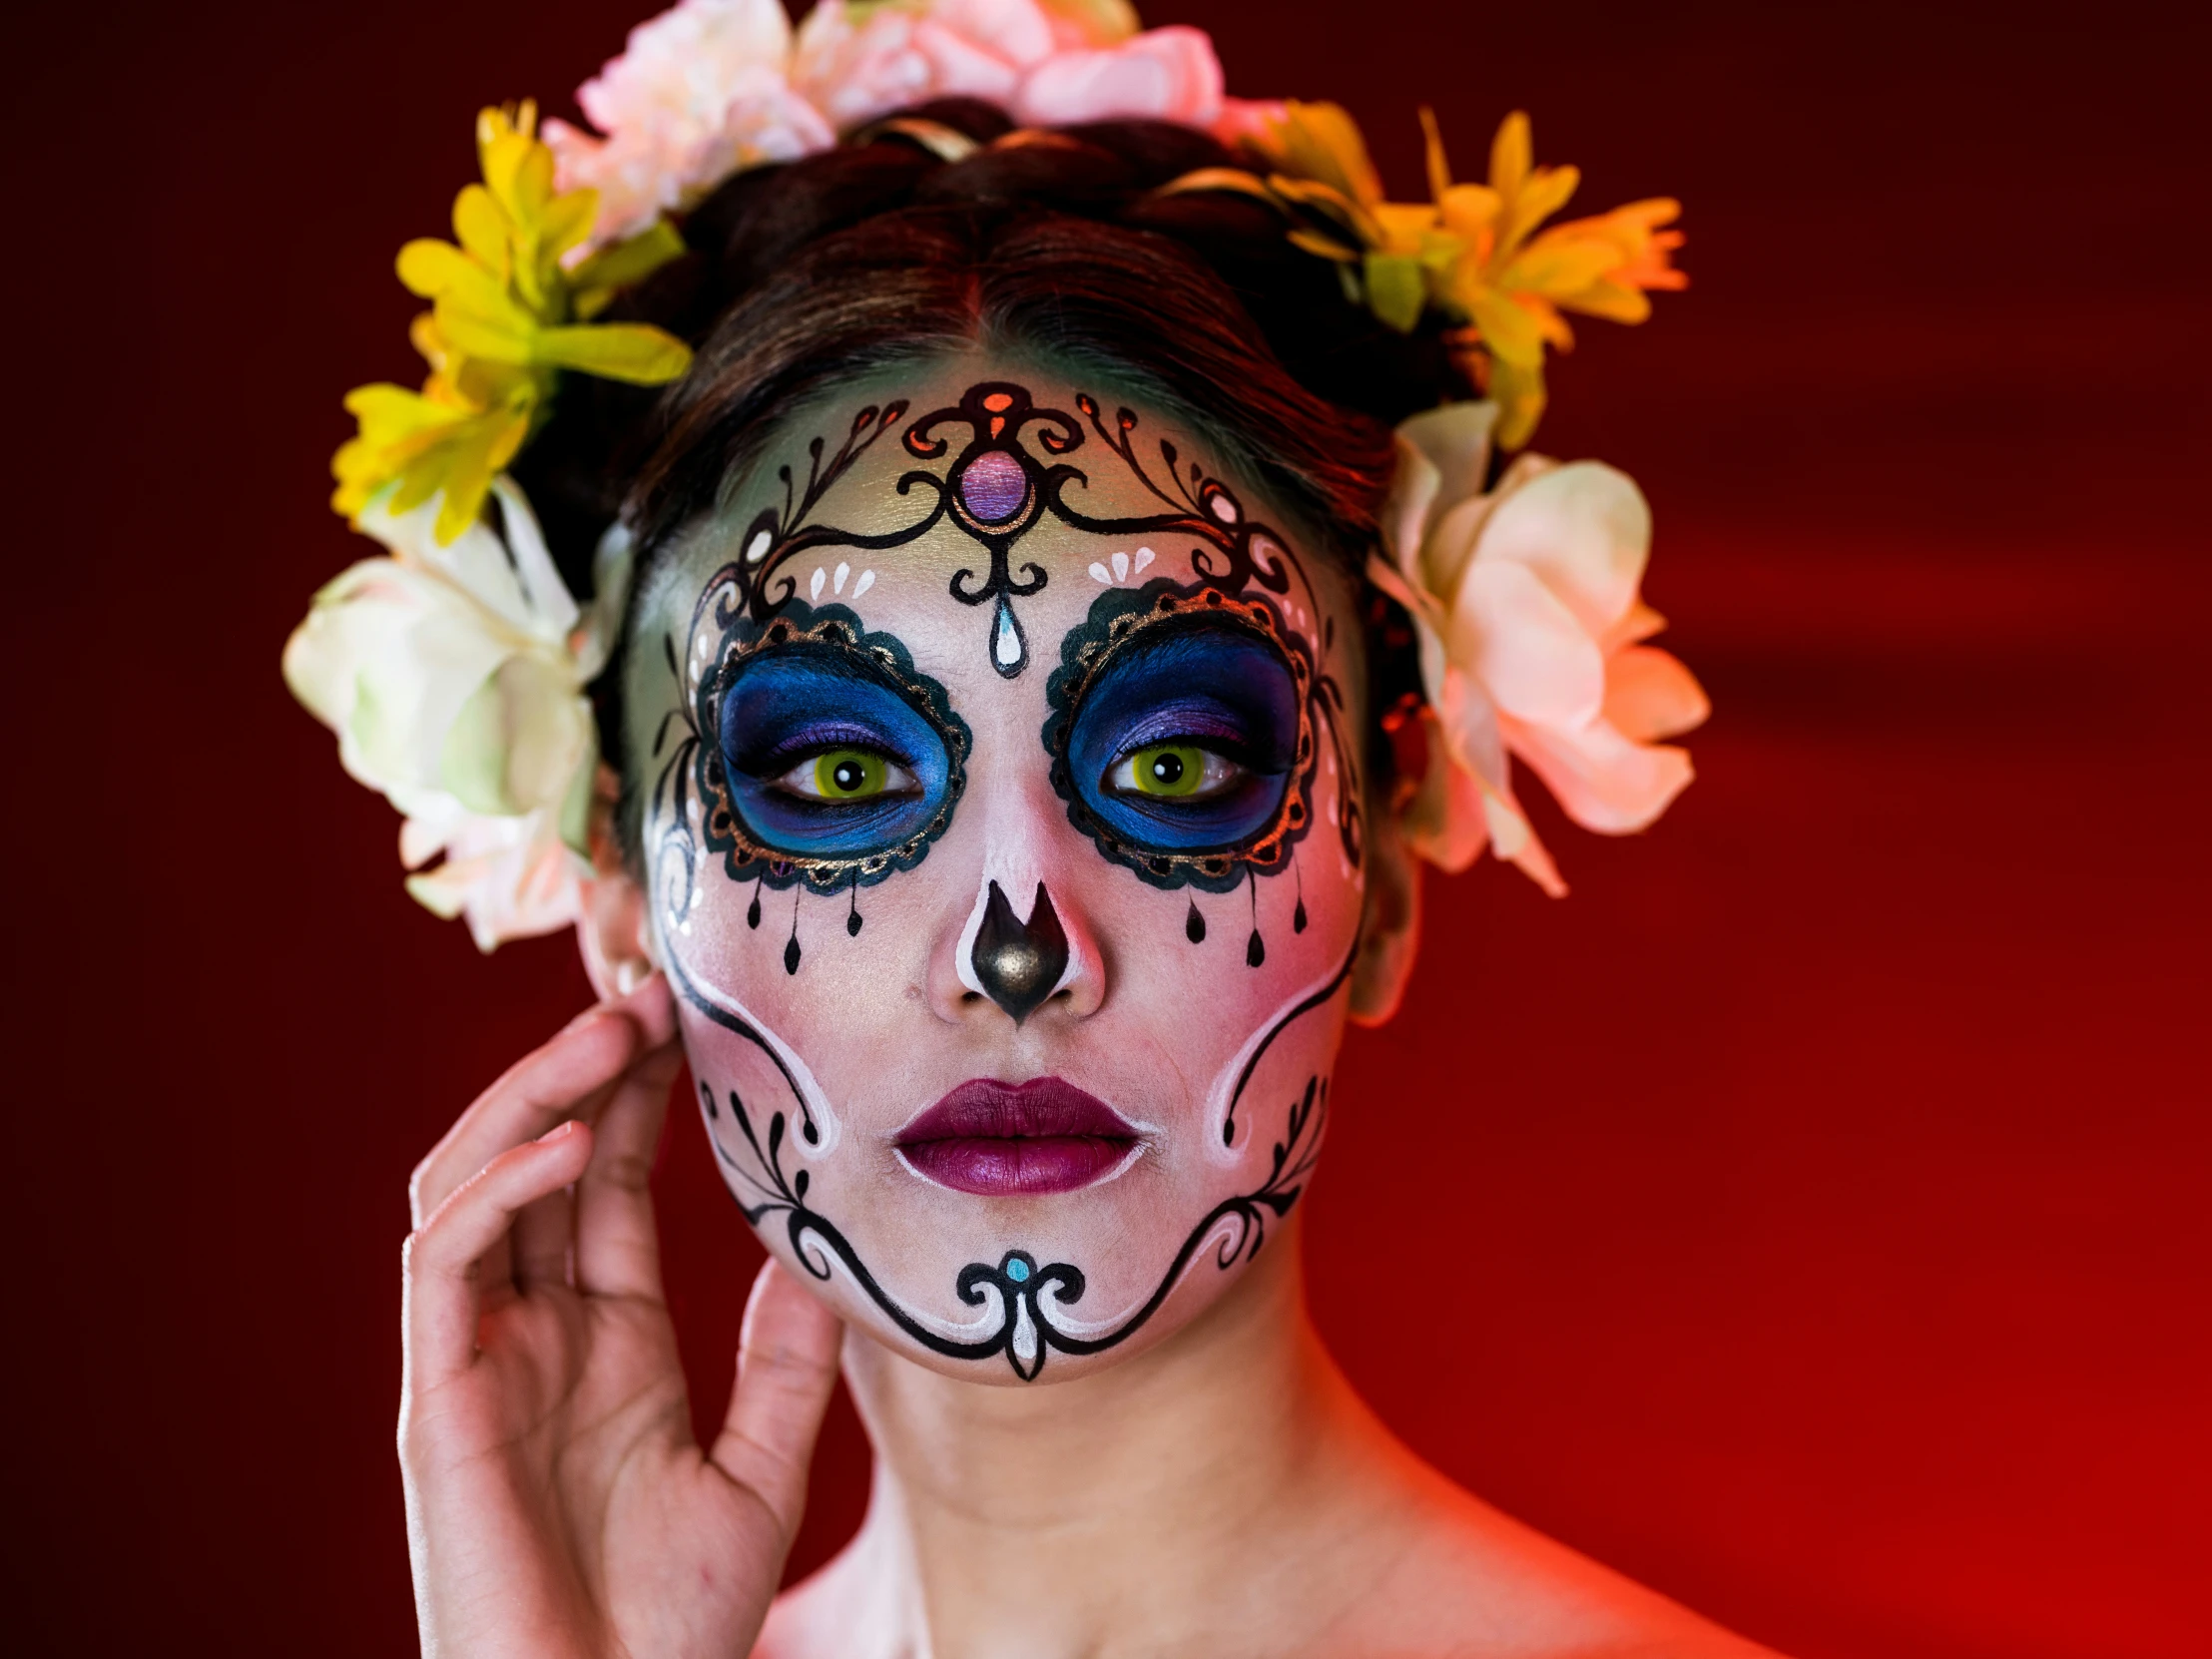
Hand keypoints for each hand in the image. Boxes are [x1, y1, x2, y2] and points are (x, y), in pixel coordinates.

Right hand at [398, 974, 842, 1656]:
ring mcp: (477, 1359)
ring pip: (470, 1183)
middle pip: (535, 1157)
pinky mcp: (436, 1400)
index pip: (603, 1179)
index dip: (633, 1094)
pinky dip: (494, 1194)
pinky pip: (444, 1265)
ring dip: (532, 1098)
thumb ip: (785, 1364)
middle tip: (650, 989)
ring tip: (610, 1032)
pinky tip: (562, 1150)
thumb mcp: (762, 1473)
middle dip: (582, 1066)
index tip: (690, 1017)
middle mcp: (533, 1332)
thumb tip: (815, 1253)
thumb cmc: (673, 1627)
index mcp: (605, 1341)